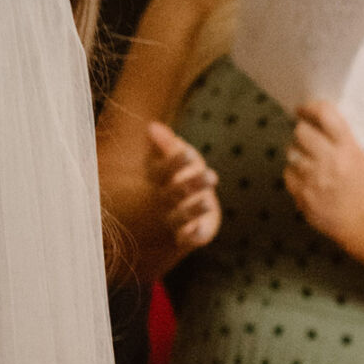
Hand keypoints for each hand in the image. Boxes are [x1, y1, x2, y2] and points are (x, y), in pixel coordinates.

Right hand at [146, 122, 220, 259]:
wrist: (158, 220)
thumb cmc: (168, 181)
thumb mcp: (165, 160)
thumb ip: (162, 143)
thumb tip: (151, 125)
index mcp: (156, 181)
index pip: (162, 171)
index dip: (174, 162)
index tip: (188, 153)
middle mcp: (162, 201)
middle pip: (175, 193)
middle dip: (193, 184)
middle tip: (211, 176)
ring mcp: (171, 219)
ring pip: (181, 216)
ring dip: (193, 210)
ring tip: (207, 203)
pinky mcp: (183, 235)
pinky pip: (186, 238)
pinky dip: (192, 235)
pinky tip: (200, 229)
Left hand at [284, 101, 363, 252]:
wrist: (362, 222)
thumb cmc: (363, 189)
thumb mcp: (362, 156)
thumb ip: (344, 137)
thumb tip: (321, 118)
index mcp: (348, 149)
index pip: (326, 116)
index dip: (311, 108)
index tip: (304, 108)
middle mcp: (330, 161)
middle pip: (301, 131)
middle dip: (302, 131)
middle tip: (307, 136)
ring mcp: (314, 178)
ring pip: (291, 151)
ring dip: (297, 151)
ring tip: (310, 160)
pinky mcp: (302, 193)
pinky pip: (287, 172)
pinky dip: (294, 172)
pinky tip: (307, 177)